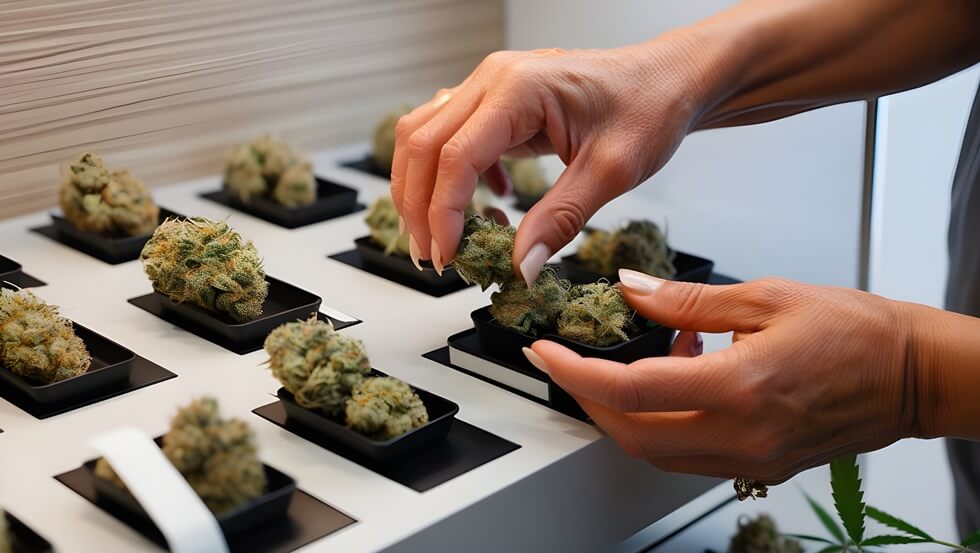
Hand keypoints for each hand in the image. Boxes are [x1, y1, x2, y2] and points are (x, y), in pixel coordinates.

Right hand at [389, 38, 710, 281]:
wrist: (670, 79)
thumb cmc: (649, 107)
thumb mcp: (611, 172)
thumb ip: (560, 219)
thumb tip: (519, 266)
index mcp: (519, 88)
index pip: (455, 156)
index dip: (443, 213)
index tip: (450, 256)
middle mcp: (493, 79)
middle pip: (422, 144)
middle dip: (419, 207)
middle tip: (435, 258)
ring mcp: (490, 86)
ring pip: (424, 136)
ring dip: (425, 190)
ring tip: (449, 237)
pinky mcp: (496, 102)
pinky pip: (450, 137)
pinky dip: (453, 176)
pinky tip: (493, 203)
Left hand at [523, 269, 921, 484]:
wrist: (912, 374)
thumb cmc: (855, 330)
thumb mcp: (765, 296)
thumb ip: (687, 300)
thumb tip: (630, 290)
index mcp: (741, 388)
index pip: (631, 391)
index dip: (575, 374)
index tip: (544, 353)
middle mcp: (742, 435)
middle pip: (632, 433)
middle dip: (589, 399)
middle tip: (572, 362)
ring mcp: (751, 459)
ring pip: (656, 451)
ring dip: (626, 410)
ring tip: (642, 359)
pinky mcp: (759, 466)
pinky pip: (689, 454)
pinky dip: (664, 420)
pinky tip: (679, 377)